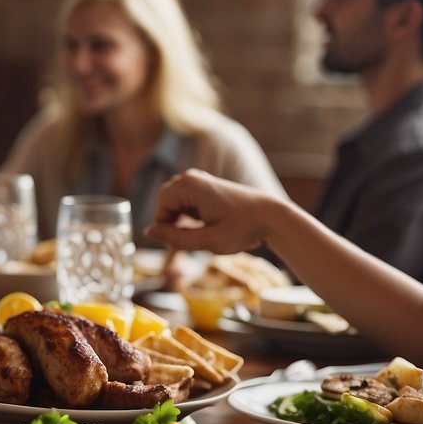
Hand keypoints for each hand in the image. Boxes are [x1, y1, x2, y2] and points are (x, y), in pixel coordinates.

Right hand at [143, 169, 275, 254]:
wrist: (273, 217)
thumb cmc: (243, 228)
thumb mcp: (207, 240)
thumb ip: (174, 238)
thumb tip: (148, 231)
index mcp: (187, 185)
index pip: (160, 210)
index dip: (166, 230)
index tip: (182, 245)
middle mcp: (190, 178)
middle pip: (165, 205)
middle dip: (173, 225)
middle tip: (191, 242)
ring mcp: (199, 181)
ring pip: (175, 206)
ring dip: (182, 223)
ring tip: (202, 236)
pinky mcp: (207, 188)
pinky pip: (186, 204)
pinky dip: (190, 218)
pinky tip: (207, 228)